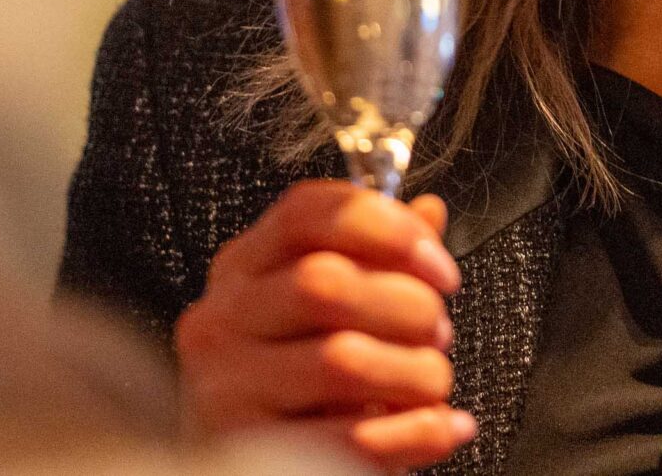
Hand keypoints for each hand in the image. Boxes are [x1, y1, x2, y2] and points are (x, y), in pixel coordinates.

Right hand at [175, 179, 474, 471]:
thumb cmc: (301, 384)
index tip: (438, 267)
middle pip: (323, 283)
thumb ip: (378, 258)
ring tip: (433, 381)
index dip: (387, 227)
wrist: (260, 466)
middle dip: (408, 306)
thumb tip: (428, 212)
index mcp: (243, 270)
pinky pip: (352, 438)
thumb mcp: (331, 310)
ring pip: (340, 360)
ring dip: (416, 371)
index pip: (306, 212)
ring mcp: (226, 391)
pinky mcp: (251, 454)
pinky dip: (416, 431)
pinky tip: (440, 426)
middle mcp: (221, 323)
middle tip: (437, 332)